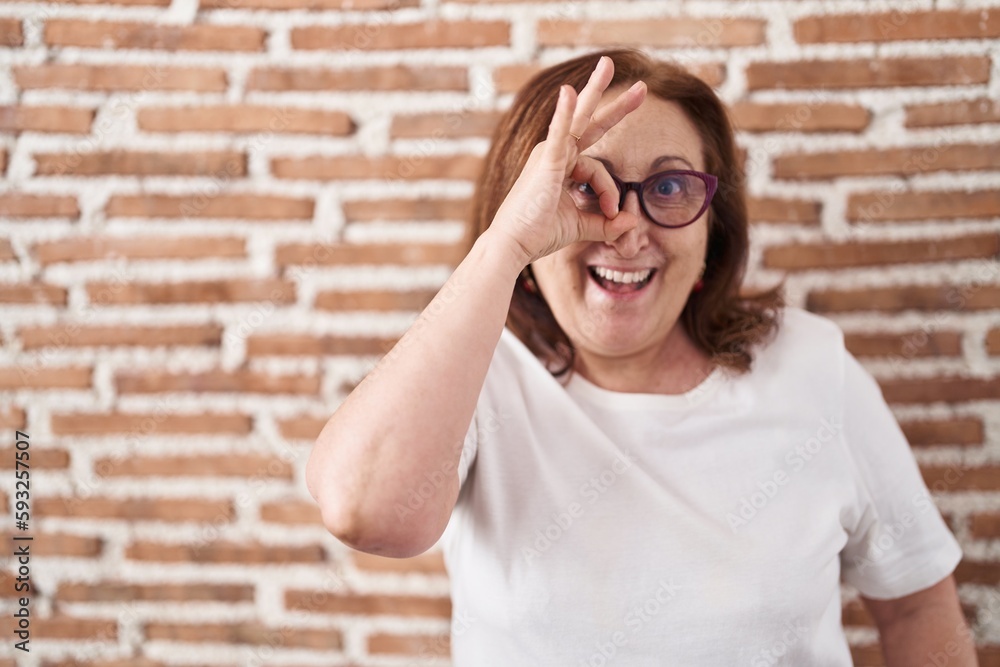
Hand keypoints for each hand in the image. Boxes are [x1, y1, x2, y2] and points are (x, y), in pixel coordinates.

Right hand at [490, 56, 647, 266]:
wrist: (514, 244)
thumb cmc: (538, 234)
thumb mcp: (581, 226)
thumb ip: (608, 224)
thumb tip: (632, 222)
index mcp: (562, 166)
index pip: (598, 169)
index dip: (610, 192)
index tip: (613, 214)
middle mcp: (556, 154)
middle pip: (590, 122)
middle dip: (613, 102)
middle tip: (640, 86)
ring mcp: (550, 154)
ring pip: (583, 123)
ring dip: (597, 92)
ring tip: (608, 63)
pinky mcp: (546, 163)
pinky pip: (559, 134)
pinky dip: (564, 114)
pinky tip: (569, 92)